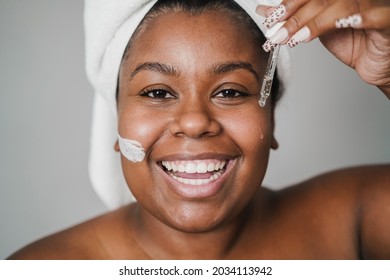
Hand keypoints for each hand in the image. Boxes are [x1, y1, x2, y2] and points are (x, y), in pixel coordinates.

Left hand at [257, 0, 389, 97]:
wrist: (377, 65)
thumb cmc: (354, 43)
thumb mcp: (318, 29)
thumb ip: (296, 19)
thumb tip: (267, 11)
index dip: (290, 4)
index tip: (272, 18)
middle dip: (296, 16)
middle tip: (277, 34)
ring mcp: (375, 5)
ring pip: (343, 5)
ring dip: (315, 22)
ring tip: (296, 39)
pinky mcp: (388, 21)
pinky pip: (376, 16)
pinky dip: (359, 18)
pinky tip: (343, 24)